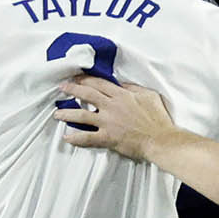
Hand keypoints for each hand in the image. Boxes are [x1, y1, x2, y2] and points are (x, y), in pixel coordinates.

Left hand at [55, 75, 174, 157]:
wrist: (161, 139)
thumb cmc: (158, 119)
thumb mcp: (149, 96)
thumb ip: (133, 88)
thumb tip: (121, 84)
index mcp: (122, 95)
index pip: (99, 84)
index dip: (86, 79)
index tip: (76, 78)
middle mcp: (112, 107)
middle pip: (87, 95)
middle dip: (72, 90)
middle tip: (62, 88)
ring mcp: (108, 122)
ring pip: (82, 115)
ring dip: (67, 113)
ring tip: (57, 114)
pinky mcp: (108, 138)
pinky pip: (88, 138)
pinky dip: (76, 138)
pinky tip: (67, 137)